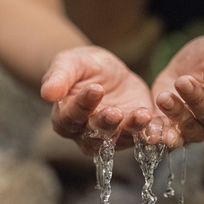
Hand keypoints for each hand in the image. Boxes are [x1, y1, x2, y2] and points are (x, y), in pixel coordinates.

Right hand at [40, 46, 159, 154]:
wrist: (104, 70)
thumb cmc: (80, 66)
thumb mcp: (68, 64)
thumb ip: (59, 77)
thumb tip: (47, 93)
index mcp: (64, 118)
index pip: (71, 116)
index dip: (82, 104)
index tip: (94, 89)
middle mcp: (85, 134)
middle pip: (94, 134)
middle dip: (106, 123)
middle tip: (115, 111)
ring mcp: (110, 137)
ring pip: (119, 139)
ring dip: (131, 129)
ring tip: (142, 115)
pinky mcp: (131, 133)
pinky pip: (140, 137)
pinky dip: (149, 132)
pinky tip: (157, 122)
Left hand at [151, 34, 203, 146]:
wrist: (191, 63)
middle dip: (197, 100)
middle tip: (183, 81)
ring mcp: (199, 128)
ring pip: (190, 129)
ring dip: (177, 114)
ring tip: (164, 97)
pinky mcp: (176, 130)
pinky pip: (171, 138)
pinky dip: (161, 135)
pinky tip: (152, 129)